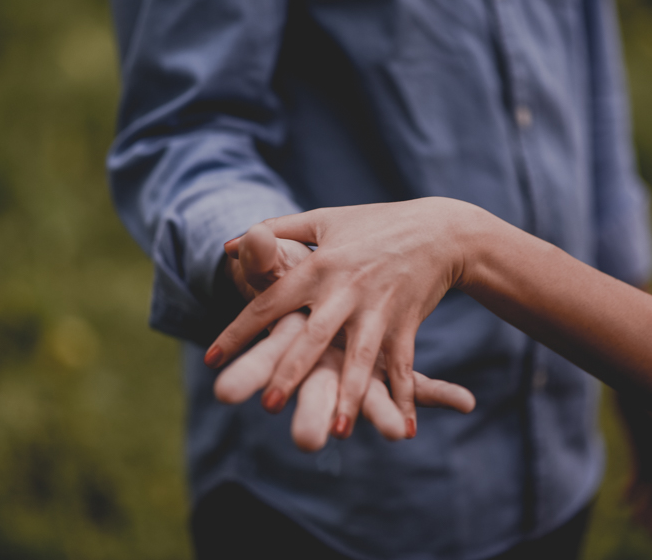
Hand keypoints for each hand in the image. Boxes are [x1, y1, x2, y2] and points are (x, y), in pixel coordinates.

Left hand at [206, 198, 470, 438]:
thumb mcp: (324, 221)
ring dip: (350, 395)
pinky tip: (404, 428)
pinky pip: (402, 364)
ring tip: (336, 431)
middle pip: (314, 336)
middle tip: (268, 405)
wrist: (440, 230)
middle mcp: (346, 290)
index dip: (239, 332)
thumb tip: (229, 244)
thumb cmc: (376, 224)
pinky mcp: (406, 322)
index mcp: (319, 266)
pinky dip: (403, 396)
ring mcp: (379, 308)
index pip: (270, 303)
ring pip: (361, 357)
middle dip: (292, 371)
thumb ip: (275, 231)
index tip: (212, 361)